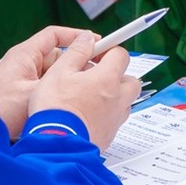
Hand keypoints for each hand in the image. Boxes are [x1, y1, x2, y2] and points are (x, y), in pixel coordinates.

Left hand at [0, 25, 95, 139]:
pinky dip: (56, 95)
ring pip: (52, 76)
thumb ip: (58, 77)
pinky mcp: (22, 97)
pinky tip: (65, 106)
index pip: (54, 36)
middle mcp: (23, 66)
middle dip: (73, 66)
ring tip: (79, 93)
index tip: (94, 42)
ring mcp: (22, 82)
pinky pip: (45, 90)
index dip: (76, 36)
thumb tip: (82, 67)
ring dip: (64, 83)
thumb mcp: (35, 91)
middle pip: (56, 57)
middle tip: (92, 74)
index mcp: (24, 56)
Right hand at [27, 31, 139, 149]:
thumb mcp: (59, 71)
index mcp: (107, 79)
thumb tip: (87, 38)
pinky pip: (114, 119)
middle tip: (95, 75)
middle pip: (130, 80)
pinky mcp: (109, 135)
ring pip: (124, 101)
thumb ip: (76, 51)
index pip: (120, 54)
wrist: (56, 146)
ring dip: (113, 95)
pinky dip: (106, 114)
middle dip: (116, 75)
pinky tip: (86, 115)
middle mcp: (117, 99)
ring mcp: (115, 119)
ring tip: (90, 96)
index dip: (108, 50)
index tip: (96, 51)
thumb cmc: (56, 109)